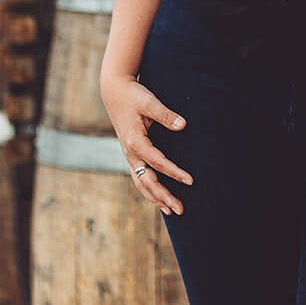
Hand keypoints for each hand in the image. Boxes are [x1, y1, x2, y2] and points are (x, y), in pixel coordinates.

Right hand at [100, 72, 191, 215]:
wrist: (115, 92)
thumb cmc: (134, 96)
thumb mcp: (149, 102)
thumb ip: (165, 114)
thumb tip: (183, 125)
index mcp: (134, 142)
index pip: (158, 162)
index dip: (174, 172)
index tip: (190, 181)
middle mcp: (130, 153)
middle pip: (147, 181)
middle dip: (164, 197)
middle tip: (181, 210)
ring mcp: (129, 155)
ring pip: (141, 183)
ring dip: (156, 198)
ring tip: (172, 211)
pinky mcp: (131, 154)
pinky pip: (139, 177)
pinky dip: (148, 190)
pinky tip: (158, 198)